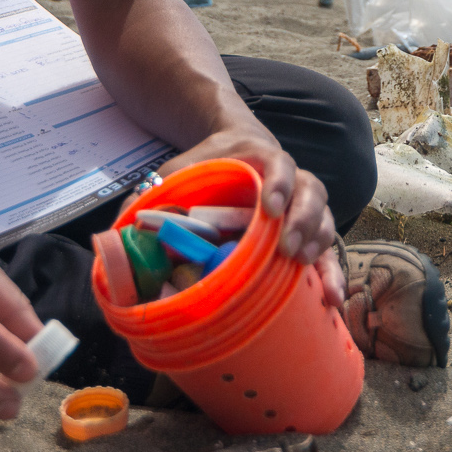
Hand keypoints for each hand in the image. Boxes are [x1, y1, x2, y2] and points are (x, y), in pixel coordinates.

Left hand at [146, 127, 344, 307]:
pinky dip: (330, 273)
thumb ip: (155, 191)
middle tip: (289, 249)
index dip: (279, 185)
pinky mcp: (307, 231)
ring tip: (307, 272)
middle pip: (312, 193)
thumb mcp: (181, 168)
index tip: (270, 208)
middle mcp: (291, 179)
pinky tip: (330, 301)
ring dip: (320, 245)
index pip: (280, 165)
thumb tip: (120, 226)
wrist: (237, 150)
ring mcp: (303, 205)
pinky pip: (327, 250)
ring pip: (325, 219)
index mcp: (262, 158)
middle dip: (305, 221)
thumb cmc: (210, 165)